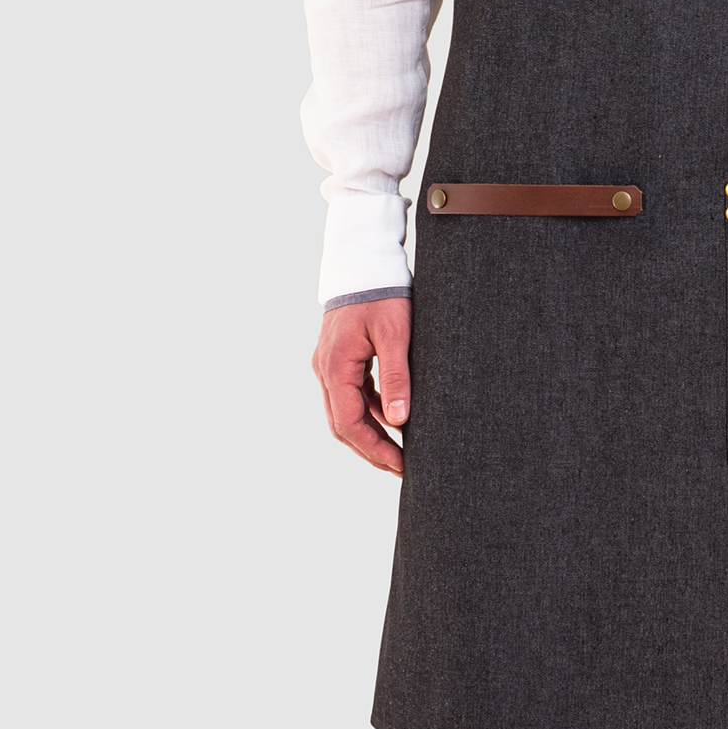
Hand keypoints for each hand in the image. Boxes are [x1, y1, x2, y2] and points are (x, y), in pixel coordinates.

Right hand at [311, 297, 411, 475]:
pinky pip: (352, 394)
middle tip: (402, 467)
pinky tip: (393, 418)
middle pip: (343, 424)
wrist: (365, 261)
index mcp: (335, 367)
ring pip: (346, 411)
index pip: (349, 424)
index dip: (374, 450)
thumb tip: (399, 420)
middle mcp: (325, 370)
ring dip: (370, 433)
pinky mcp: (340, 358)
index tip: (400, 465)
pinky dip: (370, 410)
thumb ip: (396, 377)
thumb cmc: (383, 294)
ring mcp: (329, 364)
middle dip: (371, 449)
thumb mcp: (395, 334)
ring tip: (400, 450)